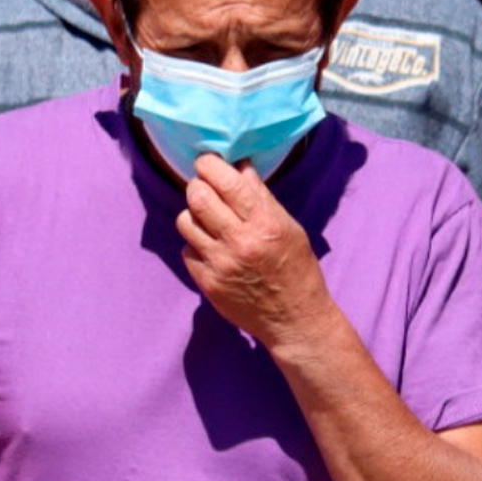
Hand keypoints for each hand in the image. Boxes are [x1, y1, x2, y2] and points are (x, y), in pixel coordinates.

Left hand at [176, 154, 336, 351]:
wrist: (293, 319)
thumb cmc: (296, 268)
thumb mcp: (289, 227)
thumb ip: (261, 197)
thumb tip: (237, 165)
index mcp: (264, 224)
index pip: (227, 182)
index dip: (209, 165)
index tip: (206, 162)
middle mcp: (239, 242)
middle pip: (198, 197)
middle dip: (197, 186)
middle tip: (205, 189)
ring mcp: (220, 264)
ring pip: (185, 221)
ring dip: (194, 215)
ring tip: (209, 221)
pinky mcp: (207, 283)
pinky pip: (187, 250)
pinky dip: (196, 244)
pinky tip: (212, 249)